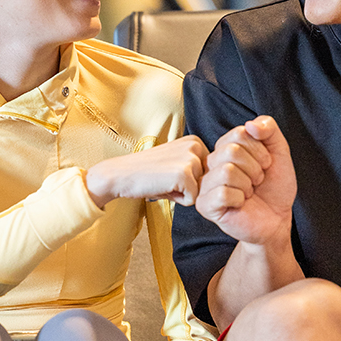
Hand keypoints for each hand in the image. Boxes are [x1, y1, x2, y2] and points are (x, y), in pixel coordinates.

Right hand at [85, 135, 207, 207]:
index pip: (210, 174)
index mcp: (196, 141)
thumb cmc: (149, 173)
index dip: (191, 181)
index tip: (171, 173)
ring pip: (201, 192)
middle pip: (208, 183)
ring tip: (164, 183)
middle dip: (189, 188)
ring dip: (183, 194)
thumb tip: (219, 183)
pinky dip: (177, 200)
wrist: (122, 175)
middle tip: (167, 179)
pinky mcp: (184, 174)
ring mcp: (190, 159)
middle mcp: (196, 145)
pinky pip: (192, 200)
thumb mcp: (177, 162)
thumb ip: (197, 168)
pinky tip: (163, 187)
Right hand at [195, 116, 296, 245]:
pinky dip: (240, 199)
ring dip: (248, 184)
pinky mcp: (205, 205)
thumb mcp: (279, 151)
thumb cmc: (274, 187)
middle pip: (231, 151)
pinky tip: (240, 204)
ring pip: (227, 171)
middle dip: (255, 168)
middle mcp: (212, 164)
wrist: (277, 218)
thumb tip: (250, 124)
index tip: (265, 165)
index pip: (239, 133)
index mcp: (225, 148)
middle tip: (258, 181)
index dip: (259, 150)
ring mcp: (206, 184)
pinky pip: (223, 193)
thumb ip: (269, 129)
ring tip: (249, 192)